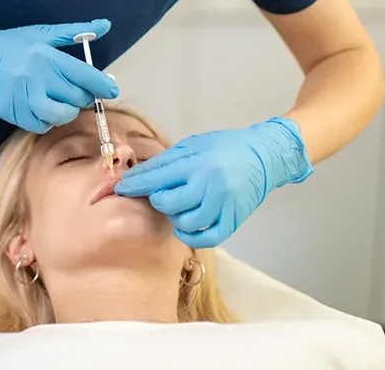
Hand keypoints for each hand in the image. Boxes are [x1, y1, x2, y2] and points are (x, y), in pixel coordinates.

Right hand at [0, 19, 118, 132]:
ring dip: (67, 111)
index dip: (103, 85)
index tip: (111, 89)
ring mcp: (24, 98)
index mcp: (46, 56)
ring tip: (61, 101)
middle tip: (77, 90)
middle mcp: (37, 78)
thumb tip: (104, 25)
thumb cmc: (5, 45)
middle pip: (76, 97)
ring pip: (61, 115)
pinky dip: (47, 120)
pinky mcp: (13, 114)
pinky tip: (43, 108)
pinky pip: (42, 125)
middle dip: (82, 96)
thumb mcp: (39, 34)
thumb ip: (74, 32)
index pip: (86, 76)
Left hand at [114, 117, 312, 247]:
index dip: (134, 185)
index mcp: (197, 162)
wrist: (264, 156)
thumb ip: (165, 162)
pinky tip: (185, 226)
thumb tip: (137, 175)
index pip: (157, 177)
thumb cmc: (224, 148)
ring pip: (184, 222)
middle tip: (159, 194)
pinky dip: (190, 236)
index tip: (120, 188)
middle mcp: (210, 184)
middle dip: (156, 199)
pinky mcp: (233, 220)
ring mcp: (223, 204)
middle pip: (168, 203)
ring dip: (173, 216)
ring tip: (177, 205)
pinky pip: (206, 238)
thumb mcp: (192, 146)